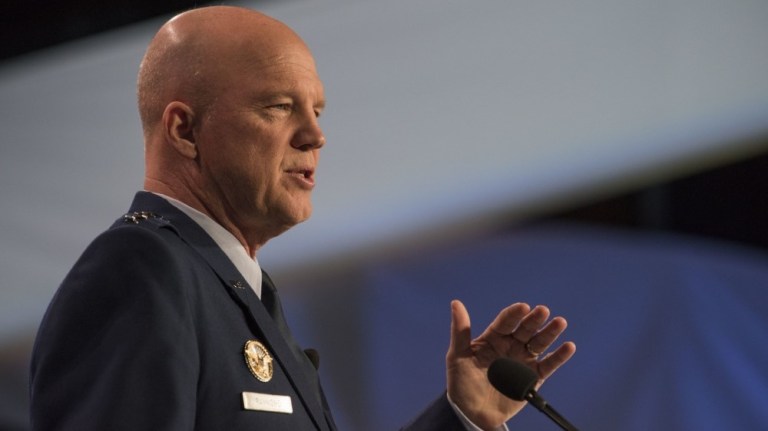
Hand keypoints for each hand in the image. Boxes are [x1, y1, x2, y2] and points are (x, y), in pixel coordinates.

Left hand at [446, 300, 575, 429]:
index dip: (514, 313)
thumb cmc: (461, 383)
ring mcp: (523, 360)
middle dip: (535, 319)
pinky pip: (549, 365)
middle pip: (525, 329)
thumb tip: (455, 303)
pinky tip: (569, 346)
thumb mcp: (457, 356)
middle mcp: (511, 345)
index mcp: (493, 337)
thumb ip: (460, 331)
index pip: (505, 321)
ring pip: (539, 343)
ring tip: (560, 322)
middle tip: (543, 311)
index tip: (523, 307)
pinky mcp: (533, 377)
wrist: (473, 413)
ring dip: (550, 332)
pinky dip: (559, 356)